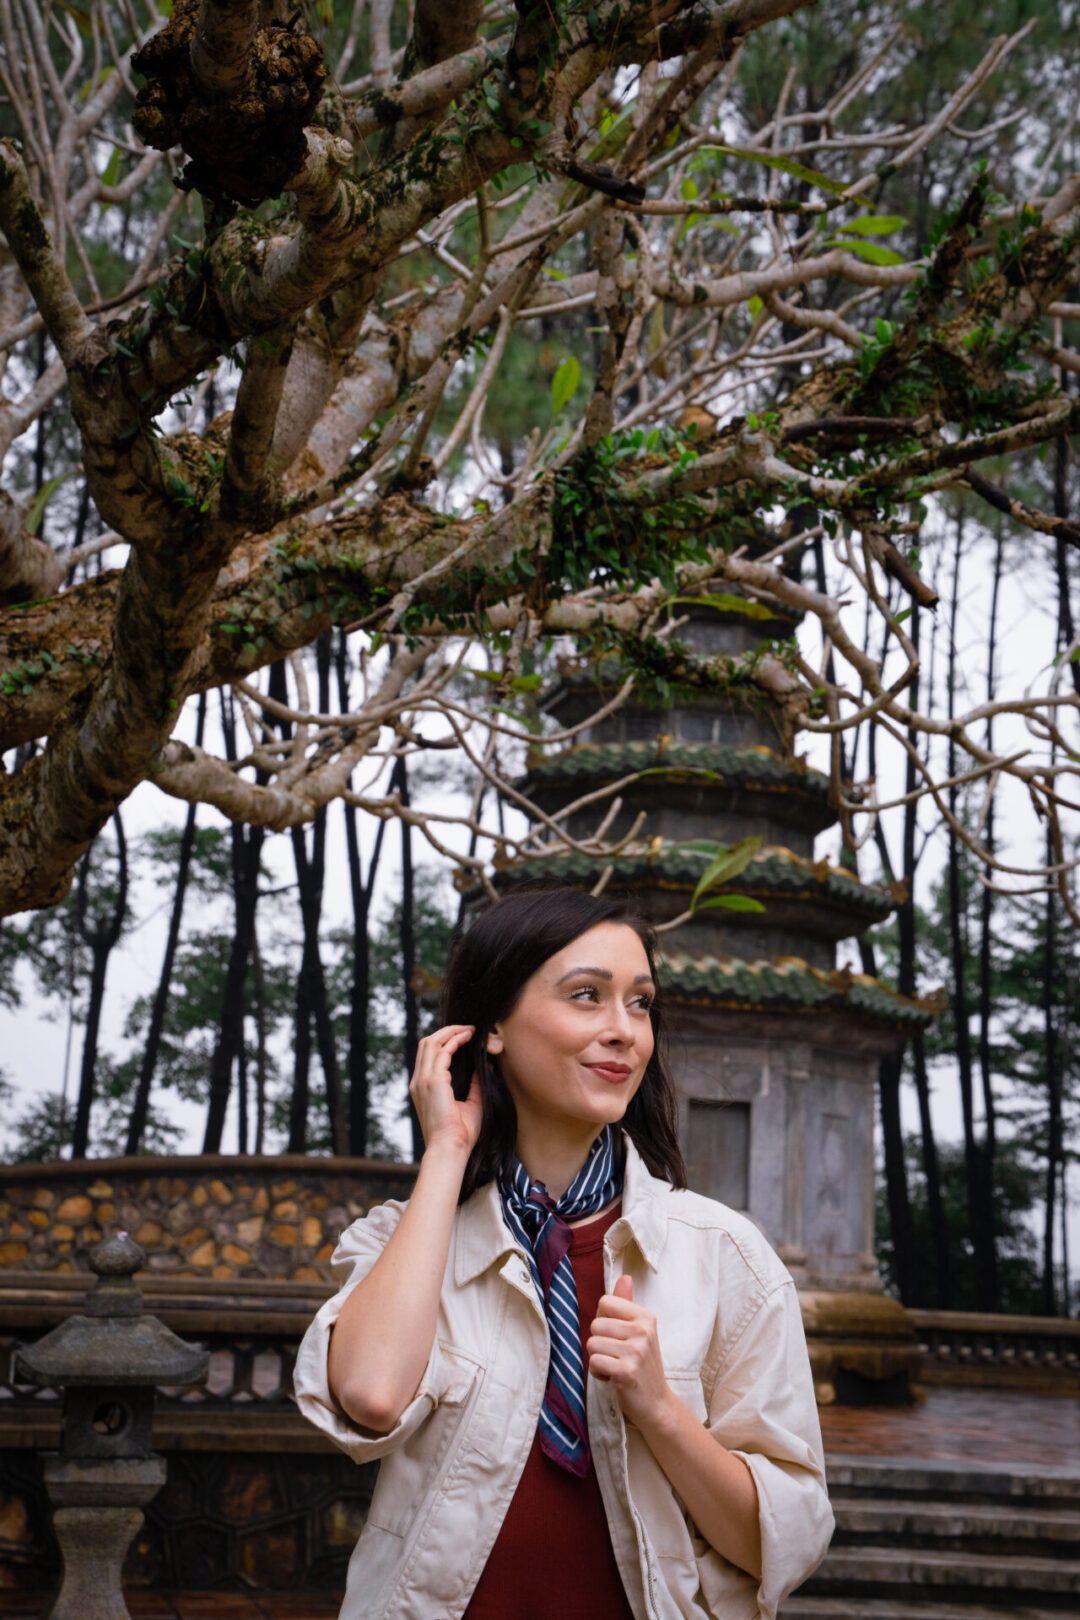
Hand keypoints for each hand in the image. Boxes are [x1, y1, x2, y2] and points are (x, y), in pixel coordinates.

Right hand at [410, 1025, 482, 1157]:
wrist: (450, 1148)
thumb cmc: (460, 1134)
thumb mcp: (471, 1104)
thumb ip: (475, 1085)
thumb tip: (485, 1068)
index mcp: (422, 1088)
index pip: (428, 1055)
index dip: (443, 1041)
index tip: (462, 1037)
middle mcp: (419, 1081)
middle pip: (427, 1043)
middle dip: (446, 1031)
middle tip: (466, 1028)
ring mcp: (423, 1080)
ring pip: (432, 1042)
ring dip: (451, 1032)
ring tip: (469, 1030)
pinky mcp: (433, 1080)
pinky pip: (442, 1051)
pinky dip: (455, 1040)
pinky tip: (468, 1037)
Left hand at [586, 1275, 674, 1430]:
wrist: (656, 1403)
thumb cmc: (642, 1365)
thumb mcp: (639, 1332)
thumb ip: (627, 1305)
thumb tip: (625, 1277)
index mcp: (645, 1316)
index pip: (605, 1302)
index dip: (603, 1321)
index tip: (617, 1337)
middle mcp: (643, 1330)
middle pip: (595, 1324)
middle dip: (599, 1343)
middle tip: (617, 1356)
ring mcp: (636, 1351)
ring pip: (591, 1343)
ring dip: (598, 1359)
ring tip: (615, 1366)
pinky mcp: (626, 1371)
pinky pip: (594, 1362)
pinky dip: (598, 1373)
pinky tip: (613, 1378)